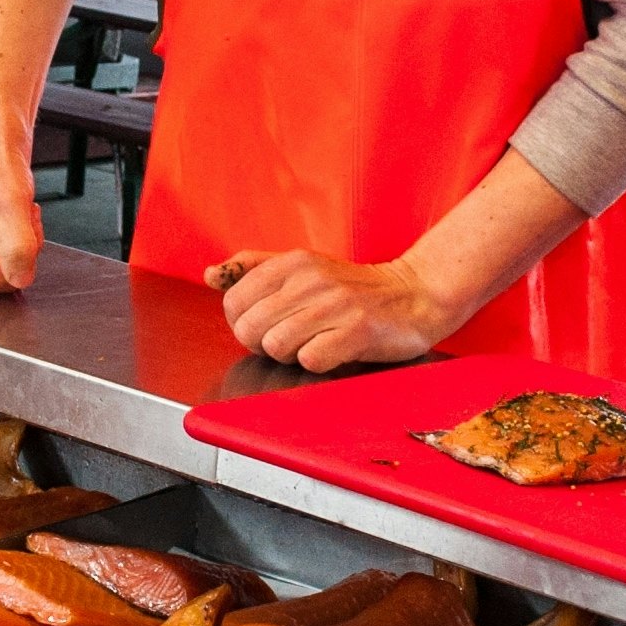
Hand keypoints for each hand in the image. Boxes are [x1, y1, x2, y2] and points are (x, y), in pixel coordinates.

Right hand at [0, 146, 42, 294]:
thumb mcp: (12, 208)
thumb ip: (18, 249)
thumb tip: (20, 280)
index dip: (14, 261)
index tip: (18, 229)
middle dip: (18, 251)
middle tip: (16, 218)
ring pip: (5, 270)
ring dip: (22, 244)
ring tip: (13, 214)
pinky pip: (6, 260)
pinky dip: (19, 240)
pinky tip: (11, 218)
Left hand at [212, 250, 462, 372]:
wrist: (415, 295)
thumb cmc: (353, 288)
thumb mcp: (302, 266)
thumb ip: (253, 268)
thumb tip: (211, 275)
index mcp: (292, 262)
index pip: (233, 302)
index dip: (243, 324)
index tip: (268, 325)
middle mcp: (311, 279)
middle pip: (249, 328)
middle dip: (264, 343)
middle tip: (292, 339)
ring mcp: (335, 304)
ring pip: (276, 345)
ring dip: (290, 355)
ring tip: (314, 345)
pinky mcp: (358, 330)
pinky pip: (311, 360)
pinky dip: (318, 363)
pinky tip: (334, 351)